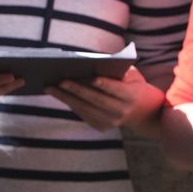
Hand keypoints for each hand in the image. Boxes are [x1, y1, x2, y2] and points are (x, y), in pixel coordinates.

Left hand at [46, 66, 164, 131]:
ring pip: (85, 108)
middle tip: (60, 80)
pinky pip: (82, 114)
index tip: (93, 77)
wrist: (142, 112)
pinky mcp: (101, 127)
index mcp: (132, 96)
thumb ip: (119, 71)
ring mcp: (111, 121)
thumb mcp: (133, 77)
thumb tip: (96, 64)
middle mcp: (121, 111)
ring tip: (50, 87)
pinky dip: (69, 103)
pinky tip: (58, 94)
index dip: (105, 84)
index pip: (117, 90)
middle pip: (96, 99)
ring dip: (65, 97)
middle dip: (77, 89)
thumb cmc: (134, 86)